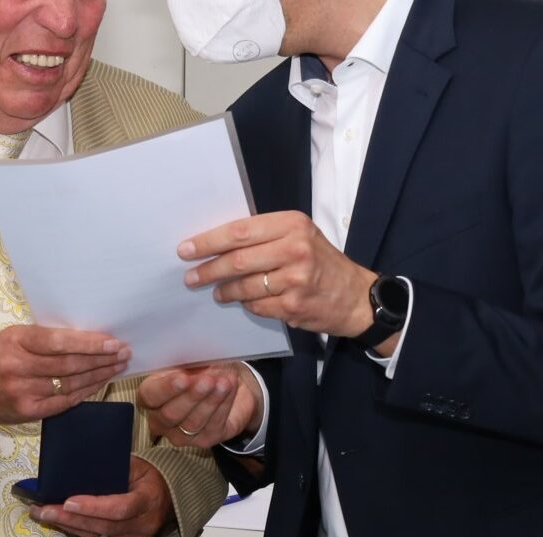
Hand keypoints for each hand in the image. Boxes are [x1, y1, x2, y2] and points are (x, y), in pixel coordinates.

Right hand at [0, 325, 129, 430]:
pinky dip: (86, 391)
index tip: (112, 342)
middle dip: (101, 359)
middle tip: (123, 353)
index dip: (88, 343)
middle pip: (69, 364)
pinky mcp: (30, 411)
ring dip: (99, 375)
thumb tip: (88, 336)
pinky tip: (101, 382)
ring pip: (71, 383)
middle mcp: (18, 367)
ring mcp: (24, 392)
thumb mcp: (13, 337)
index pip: (58, 342)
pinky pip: (66, 401)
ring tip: (118, 366)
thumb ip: (44, 337)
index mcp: (15, 341)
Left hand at [29, 457, 173, 536]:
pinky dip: (77, 532)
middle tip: (43, 509)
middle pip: (102, 527)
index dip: (93, 507)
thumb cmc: (151, 478)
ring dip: (68, 526)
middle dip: (69, 518)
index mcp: (148, 501)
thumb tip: (81, 465)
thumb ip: (115, 467)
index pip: (119, 508)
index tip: (68, 501)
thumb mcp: (138, 465)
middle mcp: (143, 526)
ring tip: (43, 514)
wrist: (170, 500)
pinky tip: (60, 522)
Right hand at [137, 363, 261, 448]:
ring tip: (223, 382)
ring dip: (210, 400)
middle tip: (207, 380)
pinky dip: (223, 405)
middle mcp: (161, 420)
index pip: (150, 396)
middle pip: (170, 414)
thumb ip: (184, 358)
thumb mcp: (190, 358)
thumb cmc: (201, 368)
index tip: (182, 377)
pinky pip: (213, 425)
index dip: (166, 388)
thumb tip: (190, 353)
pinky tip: (229, 389)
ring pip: (193, 422)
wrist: (227, 381)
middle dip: (191, 396)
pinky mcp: (205, 440)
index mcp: (150, 396)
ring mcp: (181, 434)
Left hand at [179, 211, 377, 337]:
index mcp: (293, 224)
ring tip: (216, 291)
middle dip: (208, 269)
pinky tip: (245, 300)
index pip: (240, 231)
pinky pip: (256, 305)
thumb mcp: (299, 237)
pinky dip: (246, 304)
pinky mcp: (294, 305)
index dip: (208, 241)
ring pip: (244, 286)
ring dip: (224, 290)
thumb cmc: (322, 263)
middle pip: (237, 259)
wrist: (356, 296)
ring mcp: (295, 279)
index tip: (186, 249)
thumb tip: (217, 243)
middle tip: (190, 277)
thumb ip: (265, 236)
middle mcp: (295, 249)